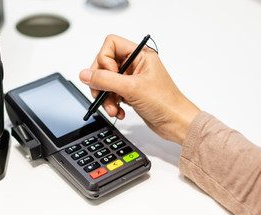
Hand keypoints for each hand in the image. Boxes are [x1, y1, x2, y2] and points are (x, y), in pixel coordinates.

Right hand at [79, 34, 199, 144]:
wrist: (175, 123)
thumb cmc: (165, 103)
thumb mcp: (131, 88)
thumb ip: (105, 80)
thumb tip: (84, 74)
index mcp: (140, 55)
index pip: (110, 45)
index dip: (104, 60)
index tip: (110, 75)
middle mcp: (134, 64)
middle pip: (104, 65)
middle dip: (102, 83)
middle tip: (103, 94)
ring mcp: (131, 79)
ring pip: (106, 81)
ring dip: (106, 97)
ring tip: (113, 108)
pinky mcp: (129, 92)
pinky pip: (111, 93)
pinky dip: (111, 103)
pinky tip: (119, 111)